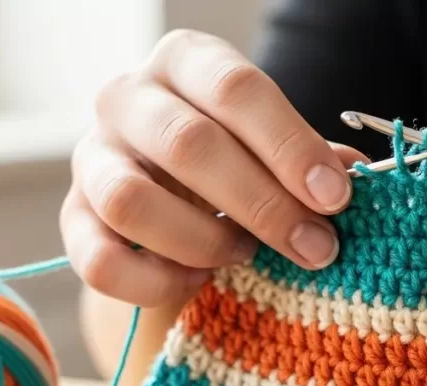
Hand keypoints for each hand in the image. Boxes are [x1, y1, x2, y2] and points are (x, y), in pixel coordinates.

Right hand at [61, 29, 366, 306]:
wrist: (172, 198)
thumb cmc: (238, 161)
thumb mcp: (275, 148)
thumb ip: (312, 161)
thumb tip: (353, 177)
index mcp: (187, 63)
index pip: (235, 89)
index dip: (290, 145)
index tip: (334, 197)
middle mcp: (128, 98)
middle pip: (188, 145)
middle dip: (263, 205)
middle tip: (314, 247)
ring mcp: (92, 158)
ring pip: (131, 201)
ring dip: (203, 240)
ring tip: (246, 256)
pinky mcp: (73, 220)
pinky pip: (100, 261)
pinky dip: (157, 282)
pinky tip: (198, 281)